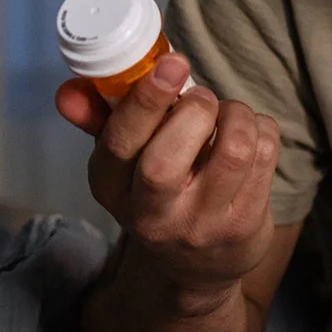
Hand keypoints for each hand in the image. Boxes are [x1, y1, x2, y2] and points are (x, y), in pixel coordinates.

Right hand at [58, 53, 279, 314]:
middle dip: (194, 109)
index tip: (172, 62)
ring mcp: (202, 224)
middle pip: (166, 160)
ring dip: (236, 114)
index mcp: (113, 189)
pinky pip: (263, 155)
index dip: (145, 100)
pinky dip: (261, 128)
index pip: (119, 146)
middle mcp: (152, 215)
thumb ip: (100, 120)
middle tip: (200, 98)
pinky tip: (249, 135)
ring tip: (228, 113)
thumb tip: (67, 92)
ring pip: (232, 151)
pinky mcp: (245, 224)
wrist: (196, 269)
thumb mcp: (123, 165)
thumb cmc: (158, 194)